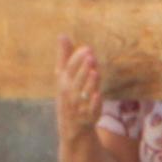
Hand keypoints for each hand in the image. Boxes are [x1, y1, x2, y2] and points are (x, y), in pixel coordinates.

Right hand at [54, 36, 105, 161]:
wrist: (71, 126)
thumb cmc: (68, 95)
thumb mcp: (63, 77)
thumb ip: (64, 56)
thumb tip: (62, 35)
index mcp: (64, 82)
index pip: (69, 69)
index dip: (77, 59)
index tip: (87, 49)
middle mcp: (70, 94)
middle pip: (77, 80)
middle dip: (83, 69)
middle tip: (91, 56)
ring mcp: (79, 106)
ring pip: (84, 94)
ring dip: (89, 83)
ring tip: (95, 71)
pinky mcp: (89, 116)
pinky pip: (91, 110)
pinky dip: (94, 103)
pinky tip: (98, 94)